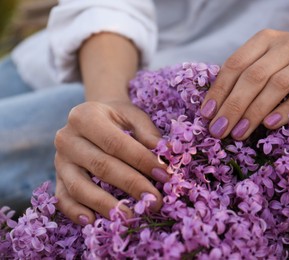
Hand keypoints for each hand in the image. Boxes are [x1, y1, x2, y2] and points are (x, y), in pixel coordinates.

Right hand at [54, 100, 168, 224]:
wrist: (92, 118)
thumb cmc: (118, 118)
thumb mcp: (133, 116)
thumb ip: (148, 133)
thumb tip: (167, 152)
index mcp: (86, 116)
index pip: (116, 143)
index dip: (142, 160)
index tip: (164, 175)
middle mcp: (67, 138)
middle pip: (101, 166)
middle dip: (131, 185)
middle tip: (154, 201)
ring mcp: (59, 160)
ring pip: (79, 186)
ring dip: (105, 205)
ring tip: (129, 217)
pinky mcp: (57, 178)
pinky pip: (63, 198)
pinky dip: (75, 212)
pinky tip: (92, 221)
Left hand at [200, 29, 288, 139]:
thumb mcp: (267, 56)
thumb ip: (245, 74)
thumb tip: (216, 108)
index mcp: (265, 40)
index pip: (235, 64)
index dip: (219, 90)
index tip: (206, 114)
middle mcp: (286, 47)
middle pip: (253, 77)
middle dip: (232, 106)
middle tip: (218, 130)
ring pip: (277, 86)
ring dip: (254, 112)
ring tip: (237, 133)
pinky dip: (285, 111)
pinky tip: (269, 125)